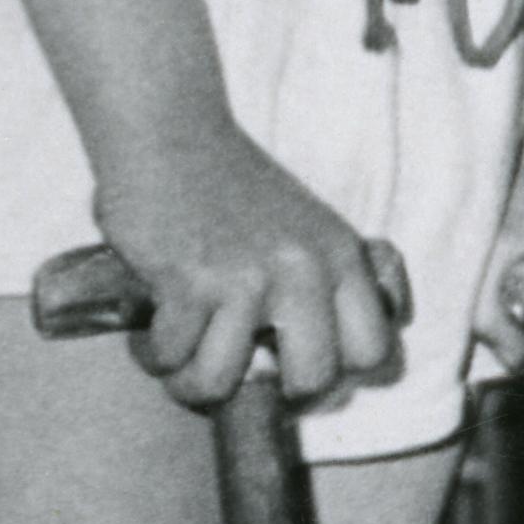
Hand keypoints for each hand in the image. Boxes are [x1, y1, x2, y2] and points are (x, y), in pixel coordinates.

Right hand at [87, 124, 410, 419]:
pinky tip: (152, 330)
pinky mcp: (189, 280)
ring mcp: (246, 278)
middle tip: (237, 372)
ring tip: (177, 363)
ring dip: (190, 382)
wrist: (169, 131)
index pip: (372, 348)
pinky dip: (154, 351)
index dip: (335, 372)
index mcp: (338, 256)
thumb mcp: (302, 226)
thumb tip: (297, 366)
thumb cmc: (226, 183)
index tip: (296, 365)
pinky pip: (171, 353)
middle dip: (267, 393)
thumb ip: (316, 283)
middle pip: (310, 380)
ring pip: (220, 381)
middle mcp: (303, 271)